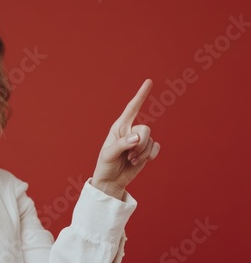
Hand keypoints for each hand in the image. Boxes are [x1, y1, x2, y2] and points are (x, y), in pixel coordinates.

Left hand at [91, 79, 160, 199]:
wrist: (111, 181)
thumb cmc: (106, 165)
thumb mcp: (109, 155)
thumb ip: (122, 144)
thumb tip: (137, 138)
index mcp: (119, 127)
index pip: (132, 108)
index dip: (141, 95)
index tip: (149, 81)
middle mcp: (130, 131)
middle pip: (145, 129)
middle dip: (140, 144)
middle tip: (129, 156)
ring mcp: (139, 141)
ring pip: (151, 140)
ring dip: (143, 153)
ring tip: (131, 160)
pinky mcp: (146, 150)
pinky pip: (156, 147)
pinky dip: (150, 155)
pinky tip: (140, 161)